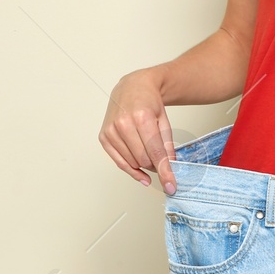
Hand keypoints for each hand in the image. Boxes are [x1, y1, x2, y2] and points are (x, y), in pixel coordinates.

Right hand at [99, 69, 176, 194]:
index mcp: (141, 117)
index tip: (171, 186)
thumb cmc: (149, 103)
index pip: (155, 152)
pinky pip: (118, 161)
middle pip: (143, 159)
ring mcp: (111, 130)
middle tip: (163, 162)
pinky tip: (141, 174)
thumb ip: (168, 145)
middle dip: (155, 165)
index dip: (165, 172)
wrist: (133, 87)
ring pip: (131, 162)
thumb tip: (170, 168)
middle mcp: (123, 123)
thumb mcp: (164, 121)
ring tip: (151, 156)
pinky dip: (131, 170)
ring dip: (144, 165)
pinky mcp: (104, 137)